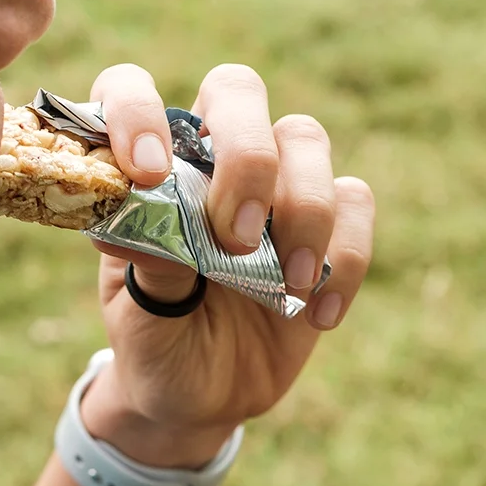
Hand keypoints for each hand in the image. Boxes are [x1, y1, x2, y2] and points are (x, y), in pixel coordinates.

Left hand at [78, 63, 375, 466]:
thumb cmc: (157, 341)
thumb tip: (148, 214)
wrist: (202, 398)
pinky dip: (345, 258)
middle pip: (237, 91)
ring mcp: (273, 186)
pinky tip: (316, 315)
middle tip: (237, 236)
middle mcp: (210, 158)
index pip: (129, 88)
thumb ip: (151, 263)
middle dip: (245, 155)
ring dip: (304, 209)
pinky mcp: (327, 223)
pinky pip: (355, 201)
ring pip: (306, 139)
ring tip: (288, 284)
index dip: (135, 109)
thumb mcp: (140, 316)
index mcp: (148, 167)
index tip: (147, 172)